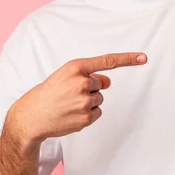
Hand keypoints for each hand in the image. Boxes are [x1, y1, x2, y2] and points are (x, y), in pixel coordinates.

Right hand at [8, 52, 146, 144]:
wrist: (31, 116)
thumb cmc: (50, 93)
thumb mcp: (66, 76)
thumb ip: (89, 74)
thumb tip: (109, 81)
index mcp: (75, 67)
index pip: (107, 61)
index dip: (128, 59)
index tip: (143, 57)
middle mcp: (81, 82)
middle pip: (101, 84)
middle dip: (90, 88)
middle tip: (69, 94)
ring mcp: (84, 101)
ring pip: (99, 99)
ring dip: (88, 102)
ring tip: (69, 105)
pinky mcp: (85, 117)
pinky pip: (97, 113)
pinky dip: (88, 114)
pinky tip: (72, 114)